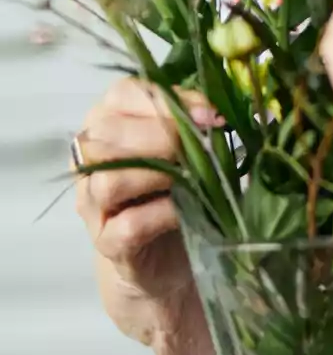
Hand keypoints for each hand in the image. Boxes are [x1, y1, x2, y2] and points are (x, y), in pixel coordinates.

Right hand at [74, 78, 216, 354]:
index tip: (210, 115)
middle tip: (199, 146)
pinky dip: (162, 214)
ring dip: (156, 174)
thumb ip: (195, 125)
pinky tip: (187, 210)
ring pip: (108, 180)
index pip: (122, 95)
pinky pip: (129, 225)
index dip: (166, 101)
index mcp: (108, 124)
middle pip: (105, 134)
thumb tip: (221, 113)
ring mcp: (93, 206)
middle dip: (160, 135)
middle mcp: (90, 162)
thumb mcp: (186, 150)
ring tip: (192, 177)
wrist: (167, 259)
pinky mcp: (108, 244)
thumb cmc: (177, 192)